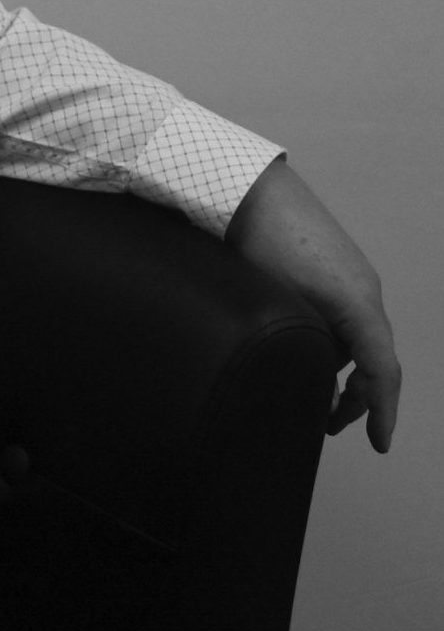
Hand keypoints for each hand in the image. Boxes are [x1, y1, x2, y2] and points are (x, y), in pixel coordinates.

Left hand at [226, 158, 400, 450]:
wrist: (248, 185)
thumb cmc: (260, 241)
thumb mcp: (280, 302)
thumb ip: (300, 344)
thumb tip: (300, 380)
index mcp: (359, 304)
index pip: (382, 370)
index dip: (381, 411)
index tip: (378, 445)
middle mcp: (363, 290)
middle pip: (371, 357)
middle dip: (355, 397)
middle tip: (327, 424)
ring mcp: (348, 274)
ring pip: (354, 336)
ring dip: (338, 367)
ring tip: (311, 392)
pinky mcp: (329, 263)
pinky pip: (341, 312)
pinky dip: (329, 340)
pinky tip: (301, 348)